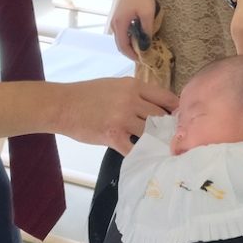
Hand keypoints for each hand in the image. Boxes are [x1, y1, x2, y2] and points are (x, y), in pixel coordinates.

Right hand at [56, 77, 177, 154]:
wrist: (62, 105)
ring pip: (150, 133)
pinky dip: (140, 154)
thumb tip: (154, 106)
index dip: (175, 110)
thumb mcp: (114, 85)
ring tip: (159, 149)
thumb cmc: (86, 95)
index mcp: (133, 86)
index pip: (165, 97)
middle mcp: (131, 100)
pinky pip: (134, 148)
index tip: (180, 118)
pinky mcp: (113, 136)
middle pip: (160, 117)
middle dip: (167, 128)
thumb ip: (134, 93)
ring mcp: (123, 118)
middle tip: (173, 137)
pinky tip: (143, 157)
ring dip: (154, 141)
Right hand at [108, 0, 156, 60]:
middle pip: (120, 44)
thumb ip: (146, 31)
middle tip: (143, 56)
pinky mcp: (119, 16)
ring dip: (130, 45)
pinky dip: (129, 38)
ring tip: (143, 47)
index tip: (143, 60)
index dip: (132, 55)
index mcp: (120, 25)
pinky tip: (139, 36)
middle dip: (131, 52)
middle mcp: (114, 24)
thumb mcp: (147, 14)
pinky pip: (123, 32)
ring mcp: (116, 20)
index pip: (123, 47)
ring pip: (121, 38)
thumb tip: (146, 46)